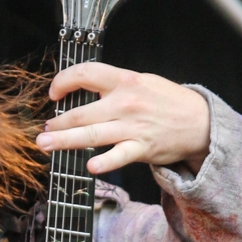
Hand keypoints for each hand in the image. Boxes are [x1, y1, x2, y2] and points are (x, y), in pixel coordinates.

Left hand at [37, 63, 210, 176]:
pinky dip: (105, 162)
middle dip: (57, 122)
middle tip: (42, 131)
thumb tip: (84, 90)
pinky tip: (90, 166)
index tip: (54, 93)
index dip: (63, 81)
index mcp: (124, 80)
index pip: (86, 74)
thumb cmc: (168, 101)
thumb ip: (114, 85)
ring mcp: (132, 127)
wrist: (199, 122)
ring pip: (92, 134)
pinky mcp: (141, 148)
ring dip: (65, 140)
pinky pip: (119, 156)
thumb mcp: (142, 82)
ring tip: (46, 144)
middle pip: (82, 112)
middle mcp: (125, 103)